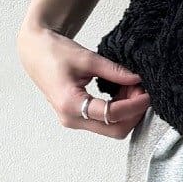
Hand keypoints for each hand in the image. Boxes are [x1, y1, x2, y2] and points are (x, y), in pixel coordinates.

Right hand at [18, 24, 149, 138]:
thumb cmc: (54, 52)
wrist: (35, 52)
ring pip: (112, 128)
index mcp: (70, 104)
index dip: (134, 106)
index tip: (147, 94)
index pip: (111, 114)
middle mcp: (72, 118)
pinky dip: (118, 110)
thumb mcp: (87, 58)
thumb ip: (114, 71)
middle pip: (114, 129)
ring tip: (131, 88)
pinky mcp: (78, 118)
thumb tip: (137, 79)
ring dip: (127, 112)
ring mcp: (74, 121)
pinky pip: (104, 122)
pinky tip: (122, 92)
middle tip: (141, 91)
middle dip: (133, 112)